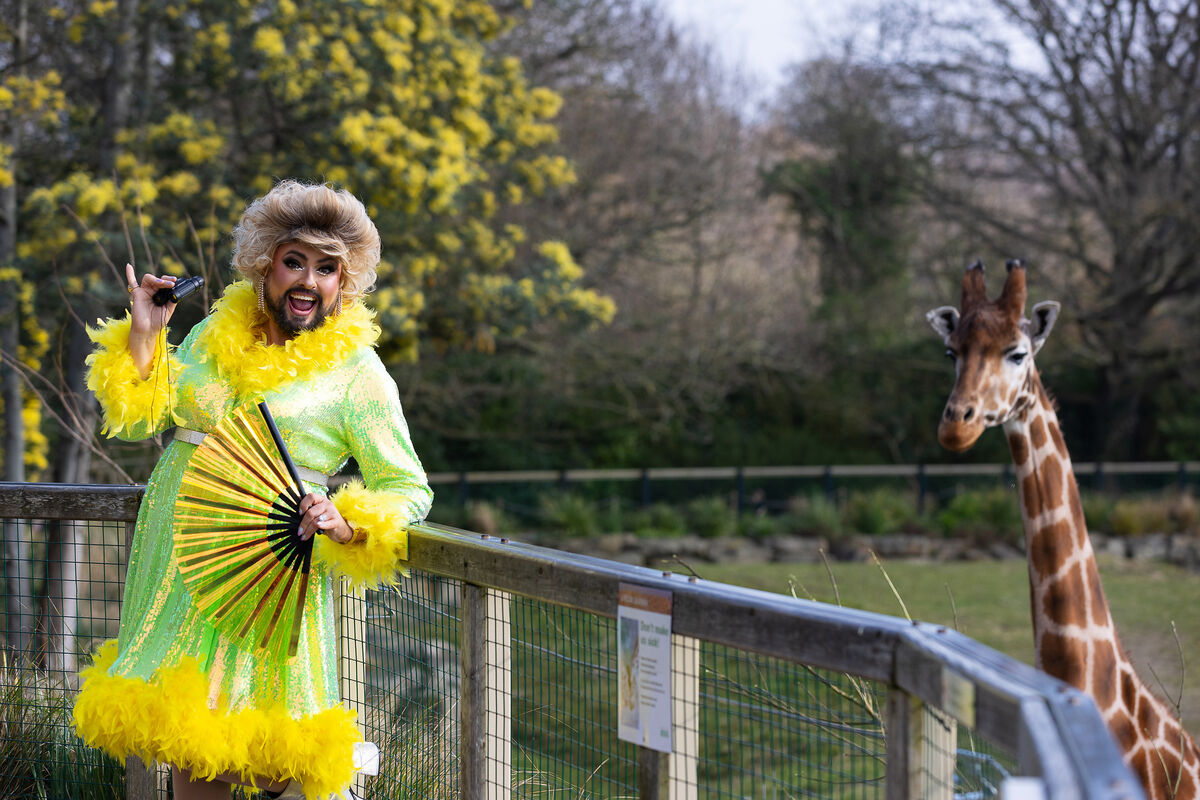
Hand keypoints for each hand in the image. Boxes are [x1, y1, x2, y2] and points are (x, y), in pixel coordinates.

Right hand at [125, 263, 177, 378]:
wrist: (148, 331)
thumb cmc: (158, 322)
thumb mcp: (168, 310)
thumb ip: (172, 300)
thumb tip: (176, 290)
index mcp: (161, 295)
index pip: (165, 283)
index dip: (170, 281)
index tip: (176, 282)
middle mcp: (152, 292)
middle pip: (158, 280)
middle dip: (165, 280)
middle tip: (172, 283)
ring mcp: (144, 292)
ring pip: (149, 279)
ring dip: (157, 279)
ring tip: (164, 284)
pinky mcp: (136, 294)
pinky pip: (131, 282)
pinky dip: (129, 274)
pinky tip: (128, 266)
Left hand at [297, 493, 353, 542]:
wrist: (340, 528)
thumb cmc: (326, 520)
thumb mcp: (318, 512)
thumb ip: (309, 507)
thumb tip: (296, 502)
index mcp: (321, 499)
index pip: (311, 496)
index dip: (303, 504)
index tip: (299, 514)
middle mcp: (327, 504)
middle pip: (311, 512)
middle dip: (303, 524)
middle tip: (299, 532)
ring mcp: (333, 512)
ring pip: (316, 520)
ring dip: (308, 530)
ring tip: (304, 536)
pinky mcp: (336, 521)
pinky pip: (325, 524)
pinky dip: (320, 527)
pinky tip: (316, 533)